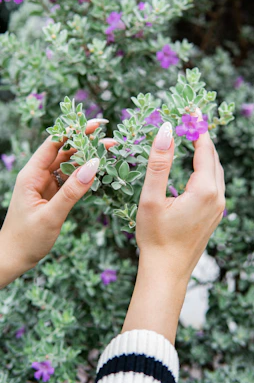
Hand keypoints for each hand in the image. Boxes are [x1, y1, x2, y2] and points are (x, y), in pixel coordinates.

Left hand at [0, 119, 115, 287]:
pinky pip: (70, 179)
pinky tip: (98, 170)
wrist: (13, 258)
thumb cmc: (27, 239)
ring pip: (68, 164)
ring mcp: (45, 184)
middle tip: (111, 140)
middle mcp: (38, 175)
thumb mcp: (51, 216)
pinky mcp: (52, 194)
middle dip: (86, 143)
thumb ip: (72, 192)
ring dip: (87, 157)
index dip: (74, 131)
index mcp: (31, 175)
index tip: (95, 124)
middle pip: (64, 151)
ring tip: (109, 151)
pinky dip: (84, 173)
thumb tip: (94, 166)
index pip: (54, 144)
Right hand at [122, 116, 224, 342]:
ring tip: (191, 137)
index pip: (205, 149)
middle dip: (202, 137)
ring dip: (205, 153)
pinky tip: (193, 166)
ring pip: (216, 171)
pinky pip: (214, 184)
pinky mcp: (214, 215)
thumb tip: (165, 130)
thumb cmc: (155, 237)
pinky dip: (205, 168)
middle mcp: (217, 197)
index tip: (191, 110)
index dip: (198, 127)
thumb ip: (159, 163)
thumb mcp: (151, 198)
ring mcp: (218, 208)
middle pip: (213, 158)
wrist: (166, 271)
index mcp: (204, 190)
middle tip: (189, 120)